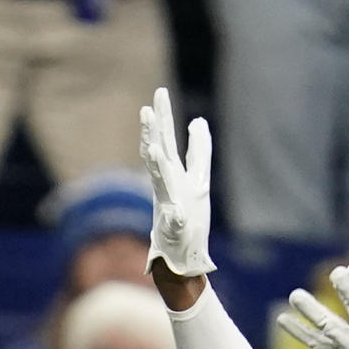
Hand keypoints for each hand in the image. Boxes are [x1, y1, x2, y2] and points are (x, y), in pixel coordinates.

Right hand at [139, 86, 215, 277]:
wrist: (181, 254)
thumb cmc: (189, 218)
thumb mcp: (199, 179)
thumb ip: (199, 151)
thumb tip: (198, 120)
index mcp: (175, 174)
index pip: (171, 142)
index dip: (168, 120)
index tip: (162, 94)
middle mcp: (169, 186)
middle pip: (161, 154)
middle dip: (156, 132)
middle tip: (149, 108)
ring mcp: (169, 206)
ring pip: (160, 182)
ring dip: (156, 165)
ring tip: (152, 147)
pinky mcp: (173, 228)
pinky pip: (174, 220)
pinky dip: (175, 215)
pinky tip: (176, 211)